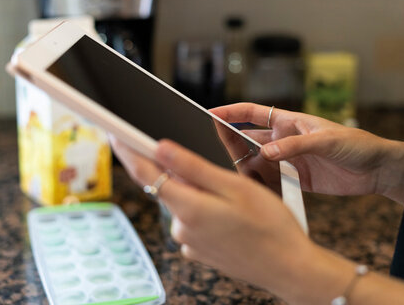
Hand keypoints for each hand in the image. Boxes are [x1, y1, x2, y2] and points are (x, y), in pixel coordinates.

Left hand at [110, 137, 316, 299]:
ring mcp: (189, 243)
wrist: (288, 268)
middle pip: (168, 188)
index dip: (128, 152)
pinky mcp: (198, 251)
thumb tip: (160, 148)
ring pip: (184, 204)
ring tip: (235, 201)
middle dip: (182, 174)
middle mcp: (182, 228)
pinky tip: (231, 217)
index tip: (115, 135)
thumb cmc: (270, 225)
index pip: (145, 174)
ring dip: (198, 194)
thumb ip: (193, 168)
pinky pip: (193, 222)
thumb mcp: (235, 187)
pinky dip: (204, 212)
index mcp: (189, 207)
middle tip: (215, 173)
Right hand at [211, 103, 403, 203]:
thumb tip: (266, 154)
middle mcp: (284, 140)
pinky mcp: (295, 179)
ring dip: (246, 168)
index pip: (253, 113)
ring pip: (257, 163)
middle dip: (231, 143)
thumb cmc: (356, 145)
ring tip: (234, 177)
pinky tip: (253, 192)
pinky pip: (271, 181)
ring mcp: (288, 160)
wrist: (377, 169)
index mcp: (289, 122)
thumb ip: (295, 146)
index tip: (210, 114)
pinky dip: (261, 186)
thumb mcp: (326, 140)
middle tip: (212, 151)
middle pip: (249, 140)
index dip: (231, 113)